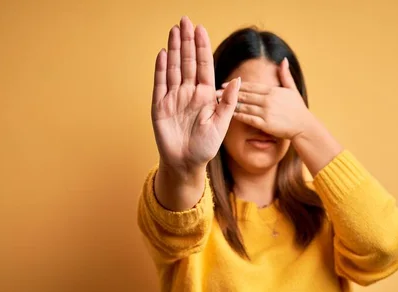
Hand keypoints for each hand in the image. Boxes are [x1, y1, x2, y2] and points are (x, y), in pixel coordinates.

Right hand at [151, 16, 240, 175]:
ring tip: (174, 30)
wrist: (186, 164)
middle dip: (187, 41)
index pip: (204, 65)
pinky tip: (163, 53)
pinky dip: (161, 68)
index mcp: (205, 95)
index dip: (202, 46)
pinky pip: (160, 83)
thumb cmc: (205, 147)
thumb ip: (228, 102)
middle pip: (188, 61)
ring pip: (174, 68)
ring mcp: (173, 98)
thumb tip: (237, 80)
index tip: (200, 28)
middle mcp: (189, 93)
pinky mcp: (160, 106)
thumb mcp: (221, 124)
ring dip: (174, 49)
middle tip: (185, 20)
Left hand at [216, 58, 314, 139]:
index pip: (250, 86)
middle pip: (244, 94)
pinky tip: (228, 114)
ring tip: (218, 102)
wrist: (304, 126)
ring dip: (230, 103)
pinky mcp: (265, 124)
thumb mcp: (292, 89)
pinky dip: (237, 115)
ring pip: (244, 106)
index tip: (224, 83)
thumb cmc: (298, 109)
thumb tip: (283, 60)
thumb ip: (285, 75)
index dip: (236, 84)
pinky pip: (248, 118)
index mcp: (272, 90)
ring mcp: (266, 112)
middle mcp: (268, 99)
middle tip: (215, 91)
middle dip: (229, 92)